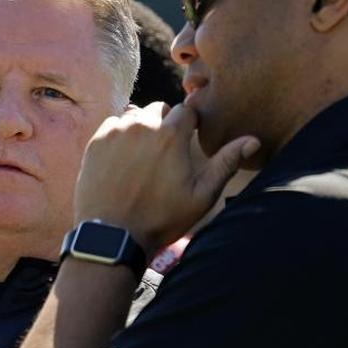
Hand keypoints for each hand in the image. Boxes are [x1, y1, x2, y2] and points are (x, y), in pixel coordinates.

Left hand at [75, 102, 258, 251]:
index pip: (187, 111)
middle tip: (164, 153)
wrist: (112, 236)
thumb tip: (253, 140)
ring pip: (134, 117)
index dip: (190, 125)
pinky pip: (111, 127)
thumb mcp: (201, 196)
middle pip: (159, 110)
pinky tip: (121, 161)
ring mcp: (115, 132)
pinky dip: (118, 137)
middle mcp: (142, 125)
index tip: (188, 141)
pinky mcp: (95, 143)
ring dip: (141, 129)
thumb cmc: (161, 219)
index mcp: (171, 135)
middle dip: (164, 125)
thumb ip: (226, 163)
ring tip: (142, 158)